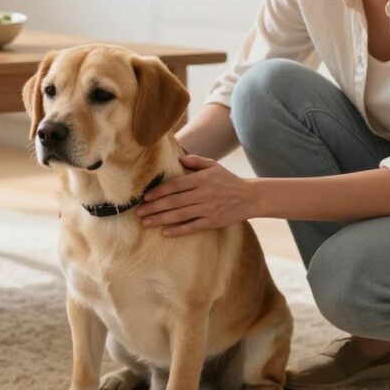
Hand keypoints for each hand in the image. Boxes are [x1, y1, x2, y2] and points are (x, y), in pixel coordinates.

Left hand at [136, 154, 255, 236]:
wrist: (250, 197)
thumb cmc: (228, 180)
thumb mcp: (213, 165)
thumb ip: (195, 161)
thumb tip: (178, 157)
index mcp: (201, 179)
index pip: (175, 185)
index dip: (158, 192)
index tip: (145, 197)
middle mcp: (203, 194)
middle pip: (173, 201)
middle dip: (154, 207)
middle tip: (139, 212)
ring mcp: (208, 209)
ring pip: (180, 215)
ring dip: (161, 219)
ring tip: (146, 223)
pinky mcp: (213, 222)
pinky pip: (192, 227)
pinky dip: (178, 230)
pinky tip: (165, 232)